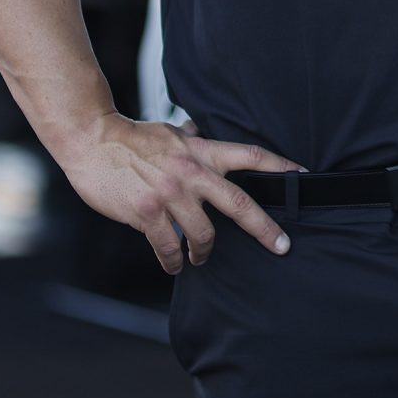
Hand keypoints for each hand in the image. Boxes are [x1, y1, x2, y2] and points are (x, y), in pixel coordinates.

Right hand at [54, 113, 308, 272]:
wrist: (92, 140)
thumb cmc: (132, 137)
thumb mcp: (171, 133)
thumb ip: (192, 141)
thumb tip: (203, 134)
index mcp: (202, 151)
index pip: (251, 156)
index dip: (281, 167)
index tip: (305, 178)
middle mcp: (192, 173)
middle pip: (240, 204)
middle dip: (265, 229)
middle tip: (282, 246)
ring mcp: (170, 195)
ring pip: (204, 234)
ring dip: (205, 251)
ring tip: (201, 257)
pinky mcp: (147, 214)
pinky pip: (169, 247)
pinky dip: (174, 261)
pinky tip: (174, 264)